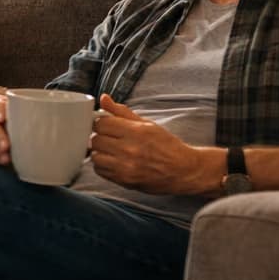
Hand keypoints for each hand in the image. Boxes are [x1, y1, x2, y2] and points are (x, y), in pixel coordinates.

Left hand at [88, 95, 214, 194]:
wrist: (183, 170)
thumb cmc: (166, 146)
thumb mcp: (147, 124)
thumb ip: (122, 112)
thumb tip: (104, 99)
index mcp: (136, 131)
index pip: (101, 123)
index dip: (102, 123)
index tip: (107, 126)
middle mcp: (130, 149)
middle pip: (96, 139)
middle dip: (101, 137)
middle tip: (111, 139)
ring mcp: (125, 166)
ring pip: (95, 156)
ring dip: (100, 153)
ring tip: (112, 151)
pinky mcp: (123, 180)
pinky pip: (99, 170)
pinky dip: (103, 166)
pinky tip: (114, 162)